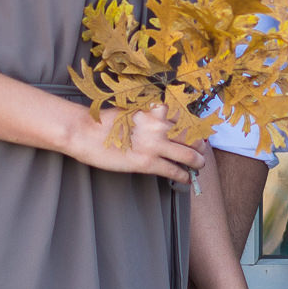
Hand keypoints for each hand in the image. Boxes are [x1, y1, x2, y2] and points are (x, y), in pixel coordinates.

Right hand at [66, 107, 201, 185]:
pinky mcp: (148, 163)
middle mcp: (160, 125)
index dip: (197, 124)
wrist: (85, 132)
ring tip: (199, 165)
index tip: (200, 130)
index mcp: (156, 109)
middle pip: (194, 135)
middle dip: (201, 143)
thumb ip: (150, 114)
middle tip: (201, 149)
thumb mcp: (132, 109)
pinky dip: (184, 176)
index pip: (188, 115)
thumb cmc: (104, 121)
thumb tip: (163, 119)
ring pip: (190, 155)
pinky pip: (175, 171)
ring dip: (198, 162)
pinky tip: (185, 179)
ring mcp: (155, 145)